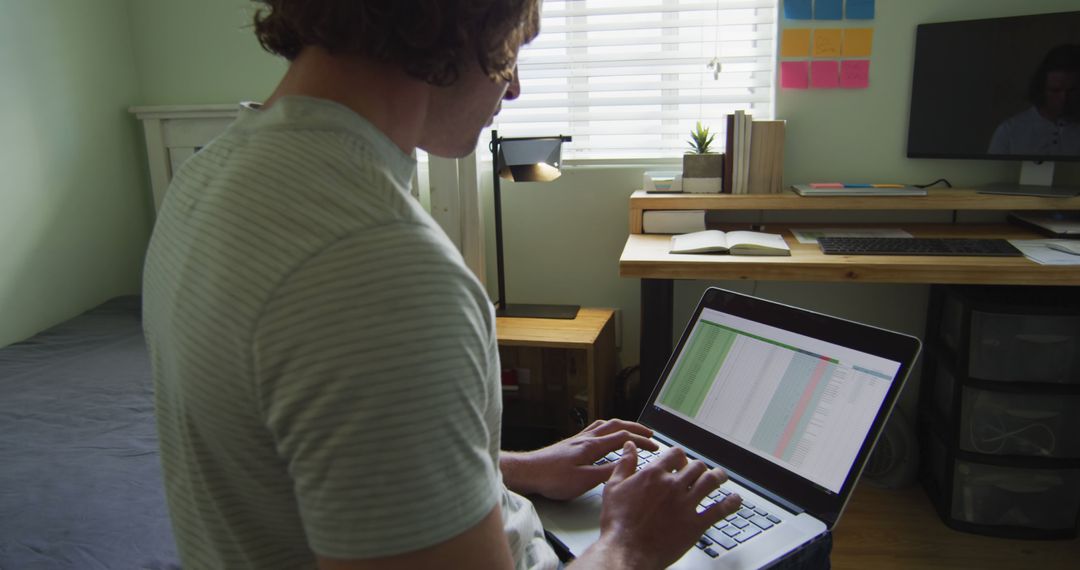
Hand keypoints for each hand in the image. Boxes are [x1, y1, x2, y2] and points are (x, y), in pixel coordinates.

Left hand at [500, 419, 658, 499]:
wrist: (527, 471)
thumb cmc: (551, 478)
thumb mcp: (583, 480)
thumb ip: (606, 472)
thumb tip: (627, 465)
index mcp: (592, 446)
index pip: (623, 438)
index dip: (642, 441)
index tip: (655, 447)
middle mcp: (586, 438)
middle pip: (616, 425)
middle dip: (636, 428)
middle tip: (650, 433)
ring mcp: (577, 439)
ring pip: (604, 425)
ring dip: (621, 425)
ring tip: (631, 430)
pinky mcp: (570, 443)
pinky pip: (594, 429)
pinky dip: (606, 428)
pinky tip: (604, 435)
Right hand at [590, 442, 740, 568]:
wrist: (626, 550)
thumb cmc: (618, 523)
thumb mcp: (614, 487)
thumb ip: (625, 464)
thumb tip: (629, 446)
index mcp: (654, 475)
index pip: (675, 454)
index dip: (680, 456)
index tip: (681, 461)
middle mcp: (673, 486)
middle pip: (696, 466)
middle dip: (699, 467)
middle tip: (701, 472)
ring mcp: (686, 504)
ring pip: (710, 482)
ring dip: (719, 476)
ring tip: (721, 477)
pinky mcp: (695, 524)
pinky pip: (719, 510)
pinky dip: (731, 503)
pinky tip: (735, 500)